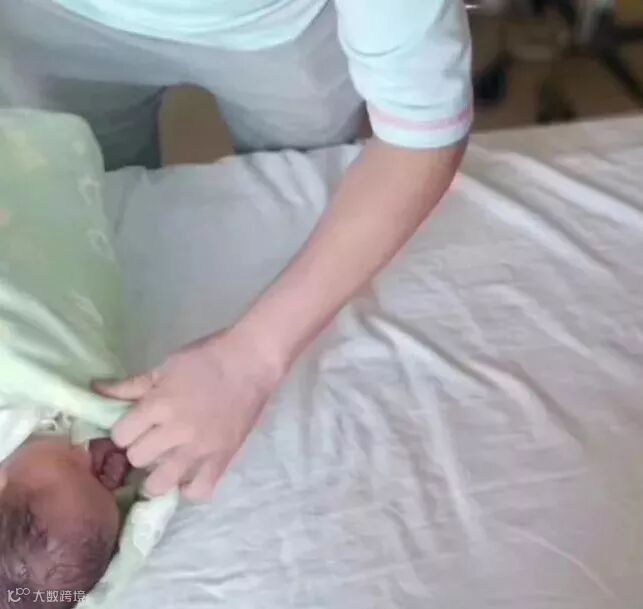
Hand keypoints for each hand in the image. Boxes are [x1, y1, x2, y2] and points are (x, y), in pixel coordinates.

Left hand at [94, 330, 283, 500]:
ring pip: (160, 483)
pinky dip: (189, 488)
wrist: (252, 362)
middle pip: (137, 459)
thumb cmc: (206, 359)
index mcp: (160, 405)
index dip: (125, 430)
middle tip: (153, 439)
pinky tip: (188, 474)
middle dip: (140, 449)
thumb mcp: (165, 367)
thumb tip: (95, 390)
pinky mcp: (223, 459)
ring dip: (157, 475)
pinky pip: (198, 492)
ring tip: (165, 463)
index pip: (121, 435)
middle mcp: (177, 431)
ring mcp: (201, 449)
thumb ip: (131, 386)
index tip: (135, 425)